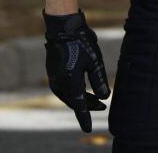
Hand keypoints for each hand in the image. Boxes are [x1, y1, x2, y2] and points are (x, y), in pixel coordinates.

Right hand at [44, 10, 110, 132]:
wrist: (63, 27)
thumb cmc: (81, 42)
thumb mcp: (94, 61)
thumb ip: (99, 81)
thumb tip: (104, 97)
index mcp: (70, 80)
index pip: (79, 105)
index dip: (85, 117)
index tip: (88, 129)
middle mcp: (59, 82)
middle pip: (74, 101)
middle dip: (88, 106)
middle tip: (102, 107)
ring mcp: (53, 78)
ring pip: (68, 96)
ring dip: (81, 99)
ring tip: (95, 100)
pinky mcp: (52, 73)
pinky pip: (63, 89)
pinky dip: (73, 92)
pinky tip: (83, 90)